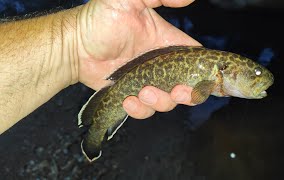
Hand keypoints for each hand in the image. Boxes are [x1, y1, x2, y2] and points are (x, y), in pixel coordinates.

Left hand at [76, 0, 200, 118]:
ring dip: (160, 101)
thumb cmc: (99, 20)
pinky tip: (128, 100)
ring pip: (167, 101)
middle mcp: (161, 65)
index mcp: (167, 43)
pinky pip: (144, 110)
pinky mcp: (133, 95)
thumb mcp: (128, 0)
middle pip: (187, 86)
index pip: (195, 58)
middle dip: (187, 94)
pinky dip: (140, 110)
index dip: (205, 70)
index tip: (207, 80)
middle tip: (177, 92)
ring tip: (143, 92)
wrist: (75, 45)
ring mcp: (147, 82)